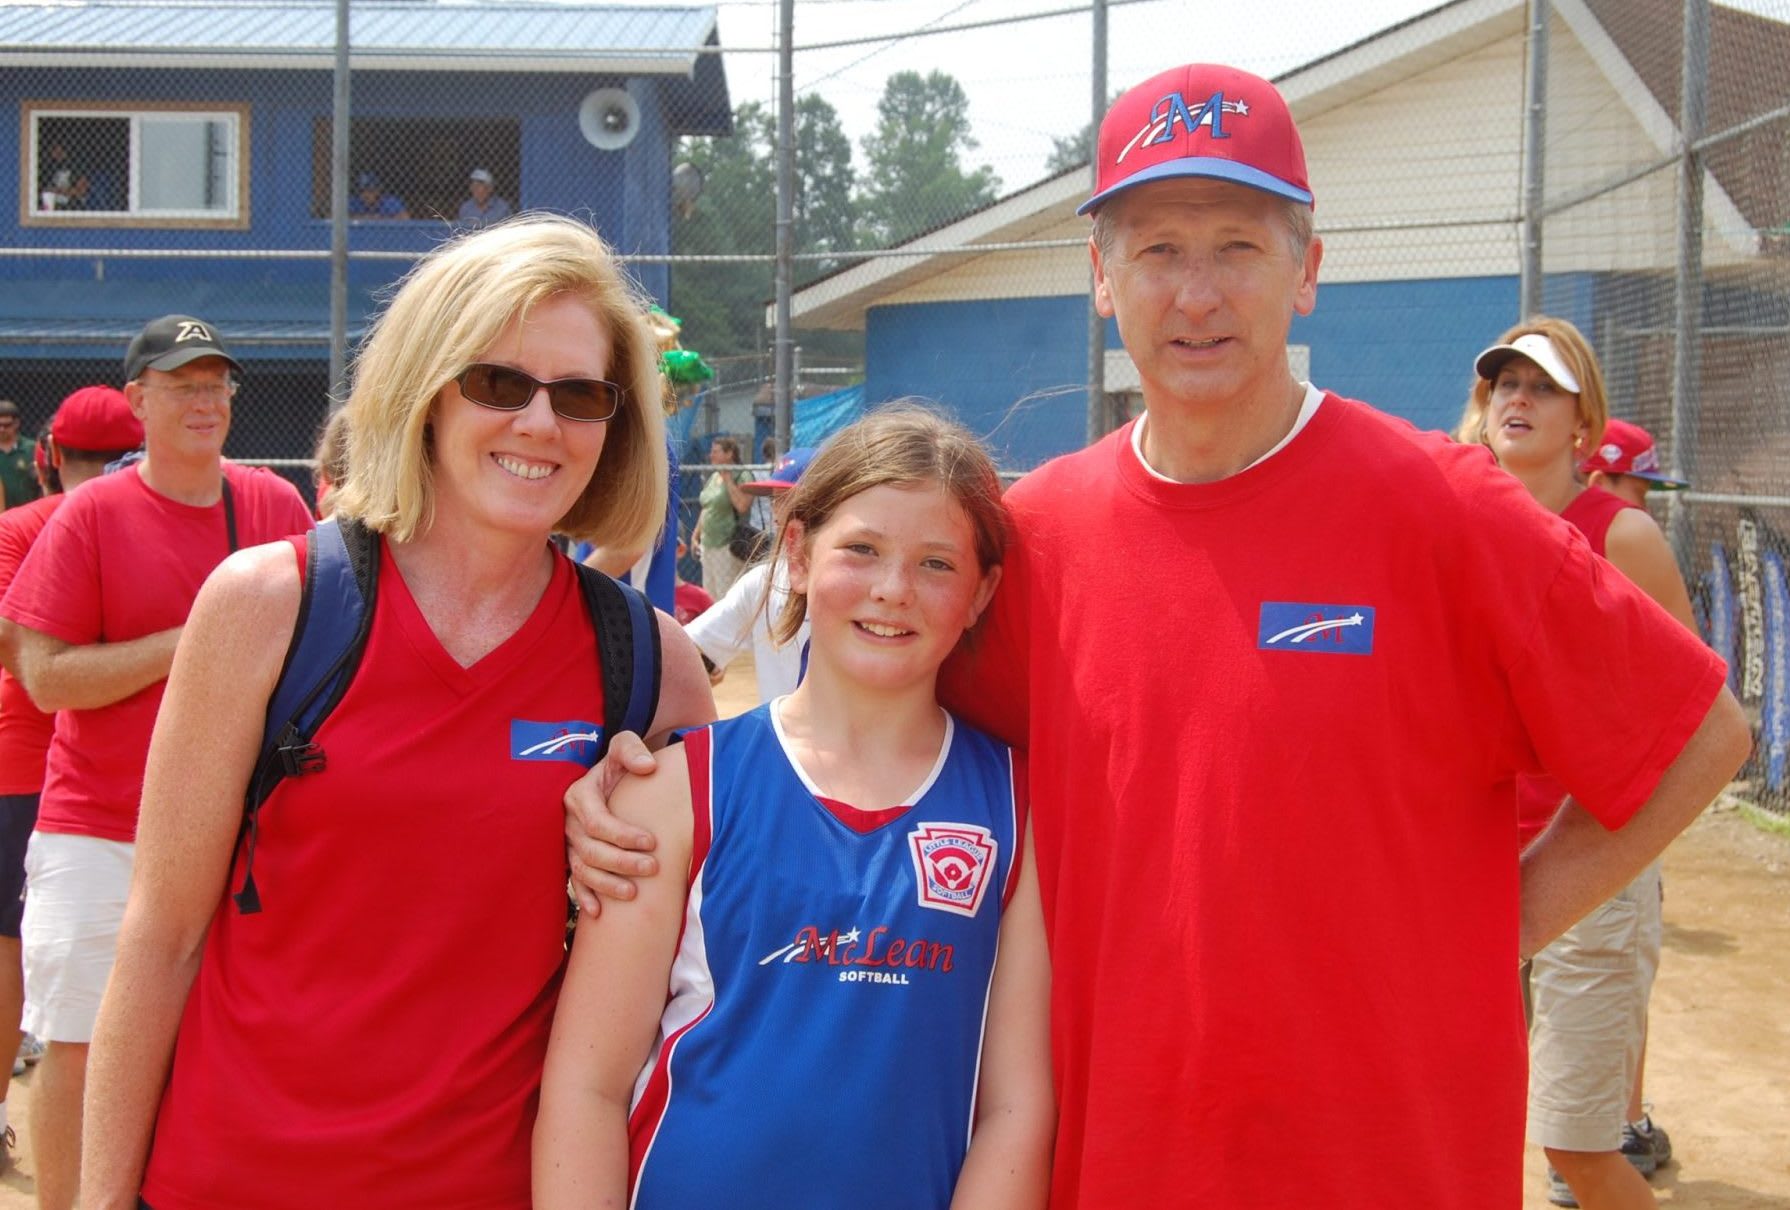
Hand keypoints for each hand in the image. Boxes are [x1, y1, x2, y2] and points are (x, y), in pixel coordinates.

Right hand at [563, 732, 660, 917]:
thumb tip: (648, 767)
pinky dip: (585, 896)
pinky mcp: (572, 856)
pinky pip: (574, 880)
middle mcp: (570, 821)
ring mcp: (569, 842)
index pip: (598, 822)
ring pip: (582, 869)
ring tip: (633, 893)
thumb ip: (632, 750)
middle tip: (653, 868)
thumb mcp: (623, 747)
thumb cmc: (619, 764)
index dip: (623, 835)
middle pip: (591, 850)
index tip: (652, 841)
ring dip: (606, 884)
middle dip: (621, 862)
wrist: (609, 778)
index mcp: (579, 795)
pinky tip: (599, 912)